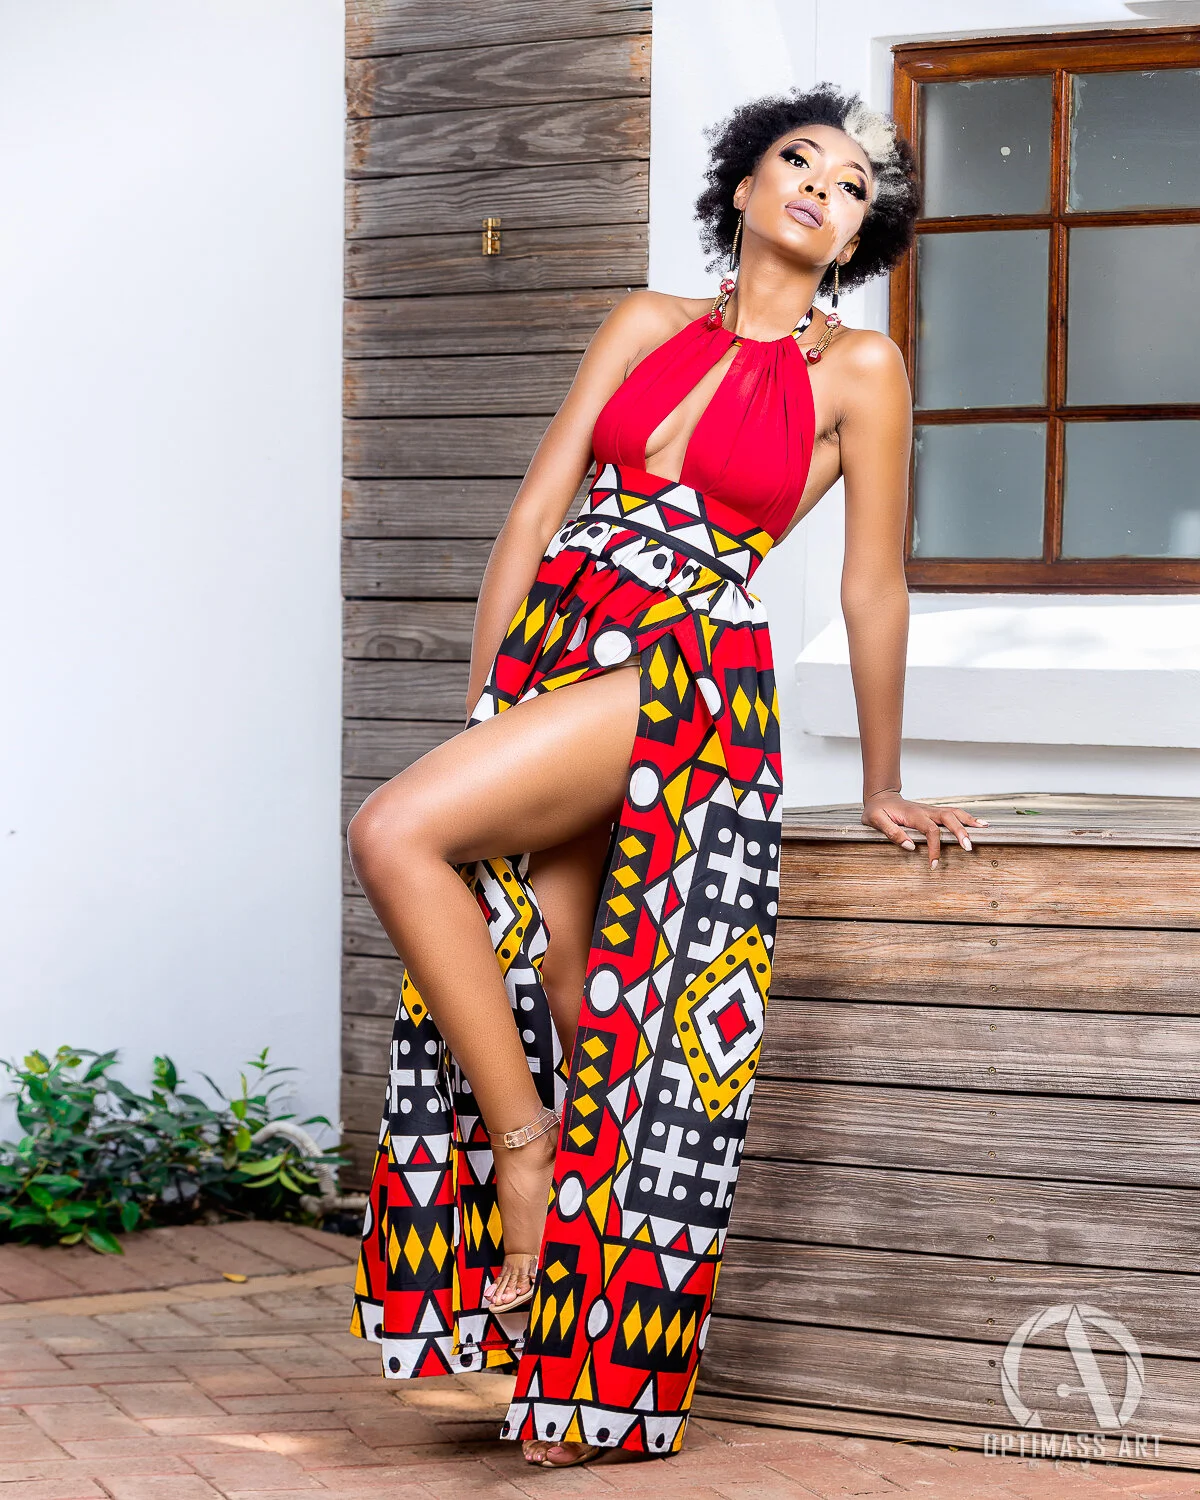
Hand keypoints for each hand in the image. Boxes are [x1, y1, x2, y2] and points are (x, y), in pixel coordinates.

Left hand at [861, 792, 988, 869]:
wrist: (880, 796)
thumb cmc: (877, 810)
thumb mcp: (875, 820)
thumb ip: (892, 832)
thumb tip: (910, 846)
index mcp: (913, 815)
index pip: (930, 830)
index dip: (934, 847)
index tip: (934, 865)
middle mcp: (925, 810)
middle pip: (948, 818)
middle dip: (960, 832)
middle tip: (969, 848)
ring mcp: (931, 810)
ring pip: (954, 813)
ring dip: (969, 821)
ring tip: (985, 829)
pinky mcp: (933, 812)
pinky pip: (953, 813)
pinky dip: (967, 817)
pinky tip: (979, 823)